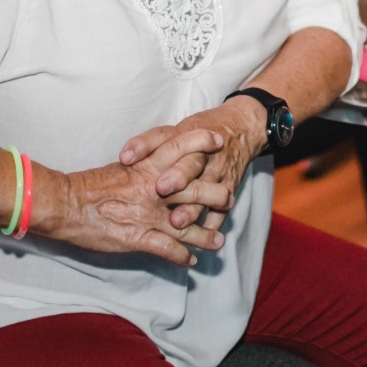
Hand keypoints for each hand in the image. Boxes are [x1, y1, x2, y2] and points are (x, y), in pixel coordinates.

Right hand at [41, 128, 233, 265]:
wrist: (63, 205)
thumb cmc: (88, 186)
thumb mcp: (120, 167)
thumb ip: (144, 166)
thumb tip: (161, 167)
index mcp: (146, 167)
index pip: (180, 148)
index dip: (201, 142)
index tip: (219, 141)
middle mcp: (153, 189)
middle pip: (196, 189)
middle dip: (217, 195)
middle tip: (229, 199)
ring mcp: (148, 215)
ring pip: (189, 224)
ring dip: (206, 235)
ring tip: (218, 241)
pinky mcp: (139, 238)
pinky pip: (169, 249)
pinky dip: (182, 256)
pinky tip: (190, 261)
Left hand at [120, 101, 262, 233]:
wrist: (242, 129)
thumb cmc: (200, 131)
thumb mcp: (177, 130)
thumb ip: (150, 143)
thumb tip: (124, 157)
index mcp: (186, 137)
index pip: (164, 138)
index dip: (144, 146)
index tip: (126, 159)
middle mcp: (203, 154)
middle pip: (191, 164)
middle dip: (177, 176)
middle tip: (160, 189)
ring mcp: (218, 172)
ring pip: (208, 190)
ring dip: (193, 206)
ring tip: (178, 221)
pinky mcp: (230, 188)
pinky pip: (222, 209)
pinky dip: (213, 224)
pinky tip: (202, 237)